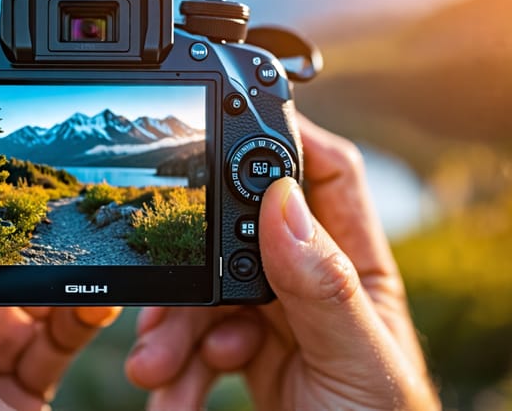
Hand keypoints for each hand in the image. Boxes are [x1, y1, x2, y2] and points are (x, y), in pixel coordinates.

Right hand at [125, 116, 438, 409]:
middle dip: (194, 265)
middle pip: (242, 237)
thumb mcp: (358, 363)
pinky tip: (176, 389)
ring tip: (153, 370)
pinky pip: (197, 341)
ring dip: (173, 329)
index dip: (286, 141)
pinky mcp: (244, 355)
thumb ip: (322, 287)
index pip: (326, 177)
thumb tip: (279, 202)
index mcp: (355, 269)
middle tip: (163, 293)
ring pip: (207, 294)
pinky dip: (177, 364)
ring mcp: (275, 320)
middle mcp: (312, 285)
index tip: (228, 127)